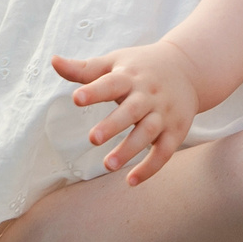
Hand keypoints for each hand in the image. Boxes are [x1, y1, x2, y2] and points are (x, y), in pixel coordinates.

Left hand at [55, 40, 201, 184]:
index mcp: (130, 77)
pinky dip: (150, 167)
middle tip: (93, 139)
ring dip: (129, 149)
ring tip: (107, 165)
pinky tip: (131, 181)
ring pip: (148, 133)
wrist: (189, 68)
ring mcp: (164, 114)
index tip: (76, 98)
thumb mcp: (115, 62)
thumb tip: (53, 60)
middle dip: (113, 125)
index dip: (94, 91)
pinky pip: (164, 151)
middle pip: (132, 110)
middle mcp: (148, 95)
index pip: (111, 83)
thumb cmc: (142, 67)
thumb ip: (84, 69)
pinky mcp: (176, 131)